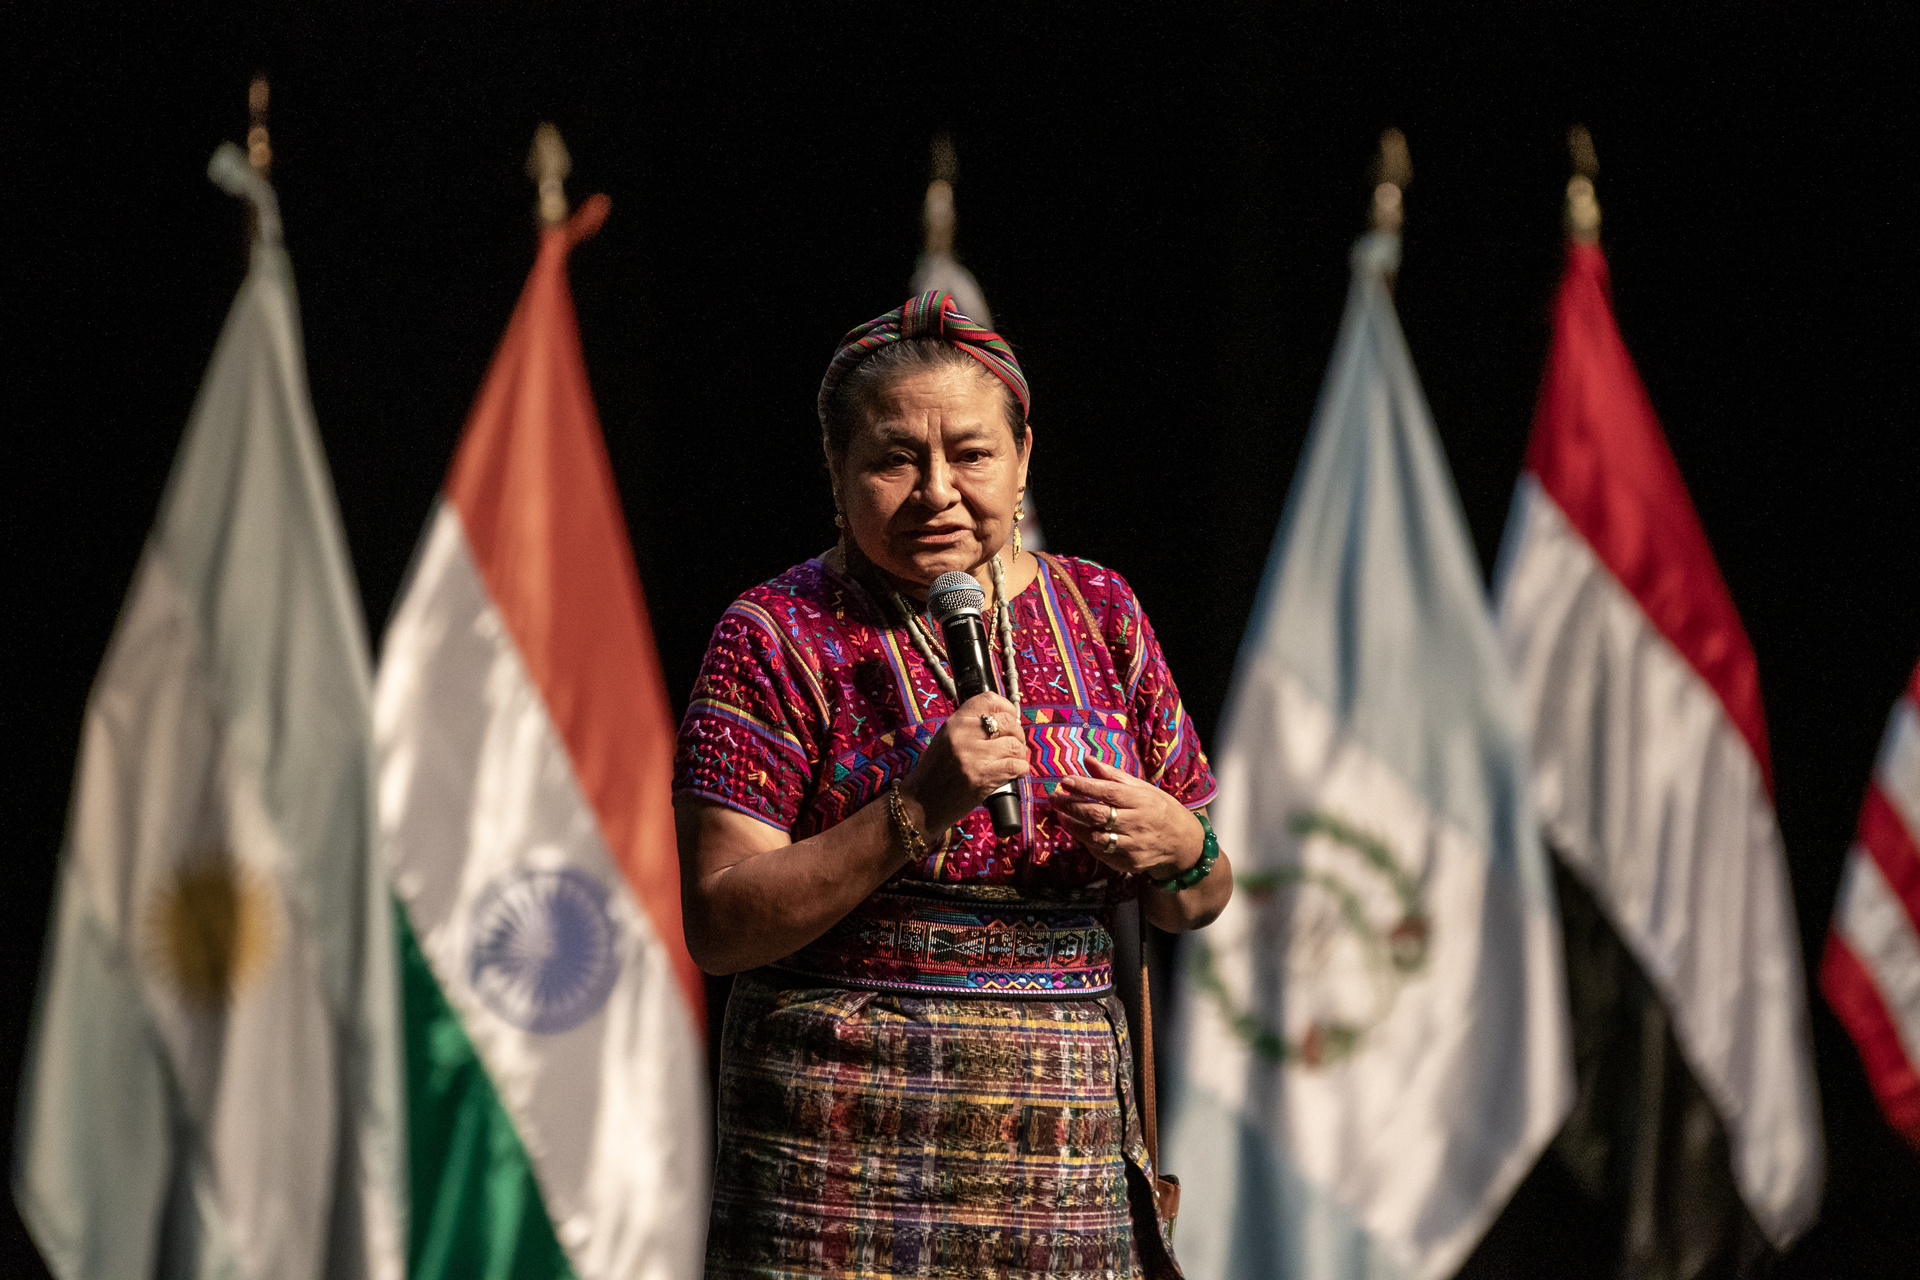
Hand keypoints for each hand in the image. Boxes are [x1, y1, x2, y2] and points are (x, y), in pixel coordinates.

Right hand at [901, 692, 1029, 832]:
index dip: (1007, 708)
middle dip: (1017, 734)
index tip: (1010, 718)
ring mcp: (974, 756)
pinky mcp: (983, 778)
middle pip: (1008, 722)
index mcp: (955, 722)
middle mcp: (964, 735)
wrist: (920, 804)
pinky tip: (1016, 773)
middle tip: (1013, 745)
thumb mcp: (946, 739)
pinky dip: (1021, 770)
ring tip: (1013, 761)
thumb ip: (970, 727)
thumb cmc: (934, 773)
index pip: (989, 700)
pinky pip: (1016, 766)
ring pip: (1015, 745)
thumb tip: (1003, 721)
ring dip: (1019, 754)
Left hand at [1050, 759, 1201, 880]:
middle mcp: (1137, 824)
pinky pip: (1101, 853)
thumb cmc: (1159, 809)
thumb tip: (1087, 760)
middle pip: (1098, 815)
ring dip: (1074, 826)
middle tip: (1054, 798)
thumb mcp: (1142, 788)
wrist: (1183, 843)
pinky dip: (1087, 842)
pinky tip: (1078, 832)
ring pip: (1096, 837)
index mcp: (1141, 801)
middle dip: (1071, 806)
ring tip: (1060, 815)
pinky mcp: (1129, 863)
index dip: (1085, 786)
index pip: (1108, 792)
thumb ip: (1113, 776)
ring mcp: (1133, 846)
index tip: (1065, 781)